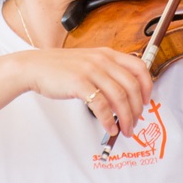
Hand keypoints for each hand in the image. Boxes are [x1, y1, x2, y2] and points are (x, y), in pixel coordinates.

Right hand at [20, 47, 152, 137]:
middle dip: (137, 108)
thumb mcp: (88, 62)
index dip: (147, 86)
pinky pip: (101, 105)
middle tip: (135, 121)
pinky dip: (109, 120)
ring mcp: (90, 71)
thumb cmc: (60, 67)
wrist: (34, 67)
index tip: (146, 101)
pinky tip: (109, 127)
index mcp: (107, 54)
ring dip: (126, 117)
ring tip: (125, 129)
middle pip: (131, 86)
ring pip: (119, 97)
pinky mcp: (79, 83)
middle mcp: (102, 60)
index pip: (139, 67)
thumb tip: (124, 93)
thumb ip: (107, 71)